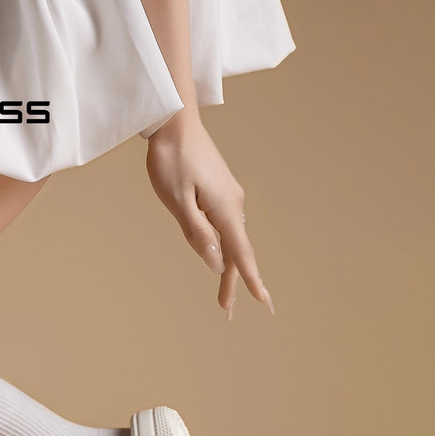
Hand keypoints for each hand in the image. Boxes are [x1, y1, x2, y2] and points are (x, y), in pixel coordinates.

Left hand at [145, 113, 273, 319]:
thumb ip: (197, 234)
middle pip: (236, 252)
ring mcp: (228, 198)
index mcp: (224, 209)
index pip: (240, 253)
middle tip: (226, 312)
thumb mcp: (177, 201)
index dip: (250, 280)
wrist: (175, 123)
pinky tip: (219, 259)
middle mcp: (233, 205)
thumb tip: (215, 264)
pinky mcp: (221, 193)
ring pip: (232, 241)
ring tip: (223, 298)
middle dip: (234, 283)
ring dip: (228, 269)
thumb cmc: (171, 161)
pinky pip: (226, 228)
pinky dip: (225, 249)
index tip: (263, 302)